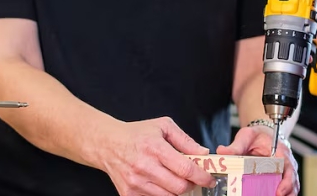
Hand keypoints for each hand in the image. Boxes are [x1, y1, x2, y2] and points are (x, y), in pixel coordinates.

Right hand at [95, 117, 215, 195]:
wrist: (107, 144)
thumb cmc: (137, 134)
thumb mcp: (163, 127)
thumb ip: (186, 141)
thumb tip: (204, 154)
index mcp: (155, 148)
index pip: (185, 169)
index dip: (202, 177)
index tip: (209, 179)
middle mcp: (144, 167)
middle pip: (179, 187)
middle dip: (191, 185)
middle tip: (193, 179)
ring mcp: (135, 183)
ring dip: (178, 191)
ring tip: (176, 179)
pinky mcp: (128, 194)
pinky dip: (163, 194)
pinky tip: (162, 183)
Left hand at [217, 124, 298, 195]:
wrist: (265, 134)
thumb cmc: (258, 135)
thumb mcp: (246, 136)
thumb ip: (236, 146)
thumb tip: (222, 151)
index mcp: (280, 152)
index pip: (288, 168)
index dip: (286, 182)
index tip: (279, 192)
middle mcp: (287, 163)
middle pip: (293, 181)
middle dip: (287, 192)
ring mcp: (286, 171)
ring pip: (292, 187)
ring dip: (287, 195)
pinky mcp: (282, 177)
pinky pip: (287, 188)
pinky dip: (283, 193)